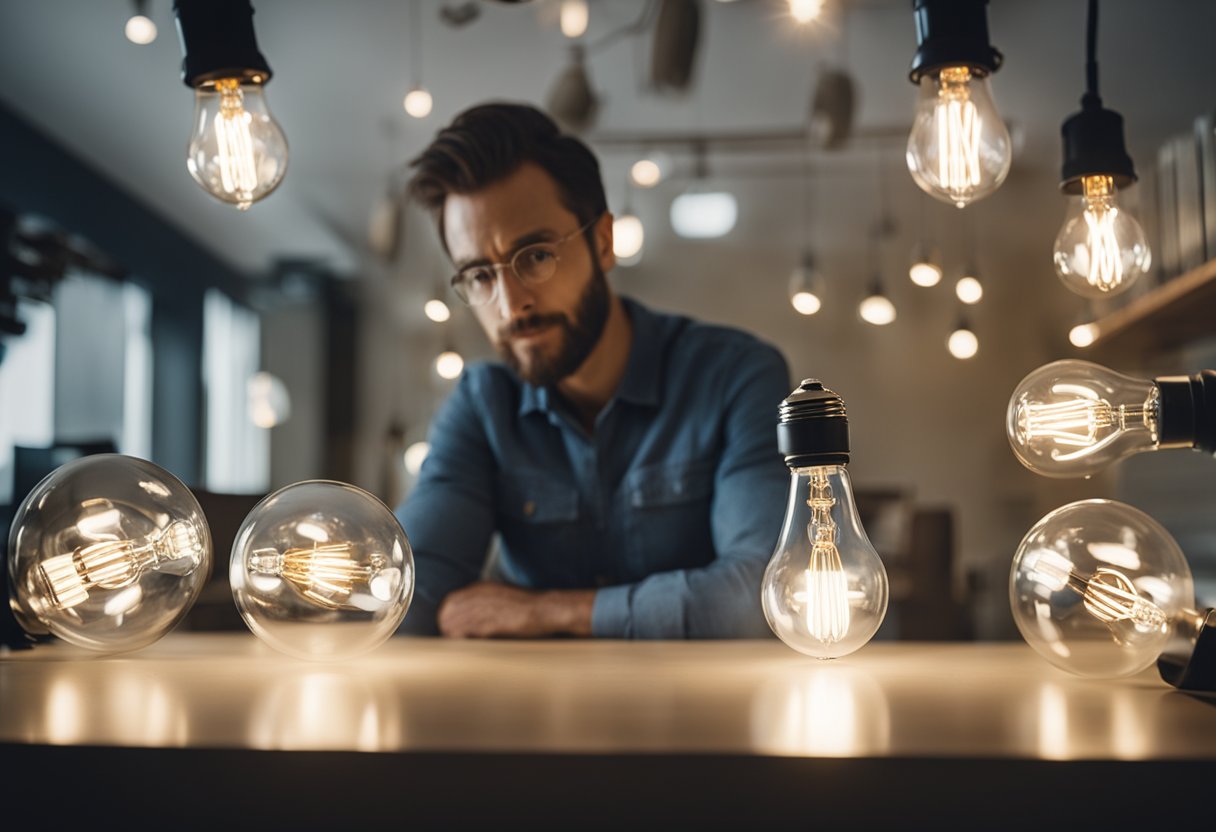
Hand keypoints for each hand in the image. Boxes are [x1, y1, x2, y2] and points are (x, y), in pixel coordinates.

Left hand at [437, 581, 593, 638]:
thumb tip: (469, 620)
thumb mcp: (501, 597)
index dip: (447, 618)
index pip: (450, 602)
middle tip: (454, 641)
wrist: (546, 609)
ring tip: (461, 647)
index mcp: (480, 588)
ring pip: (453, 625)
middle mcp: (478, 595)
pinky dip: (465, 642)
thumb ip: (484, 604)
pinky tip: (471, 648)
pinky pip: (467, 634)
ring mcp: (484, 608)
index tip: (451, 630)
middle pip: (447, 613)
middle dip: (447, 629)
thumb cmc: (527, 608)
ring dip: (454, 638)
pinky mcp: (491, 622)